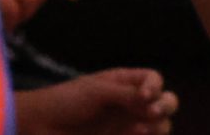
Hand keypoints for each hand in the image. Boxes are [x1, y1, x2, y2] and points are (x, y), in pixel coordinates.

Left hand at [17, 70, 178, 134]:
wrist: (42, 126)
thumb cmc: (65, 102)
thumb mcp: (96, 93)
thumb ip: (126, 95)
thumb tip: (155, 100)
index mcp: (122, 82)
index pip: (153, 79)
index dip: (155, 87)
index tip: (145, 96)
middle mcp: (129, 102)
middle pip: (165, 101)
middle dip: (166, 105)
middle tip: (153, 113)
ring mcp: (128, 124)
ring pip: (161, 125)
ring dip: (159, 127)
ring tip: (138, 130)